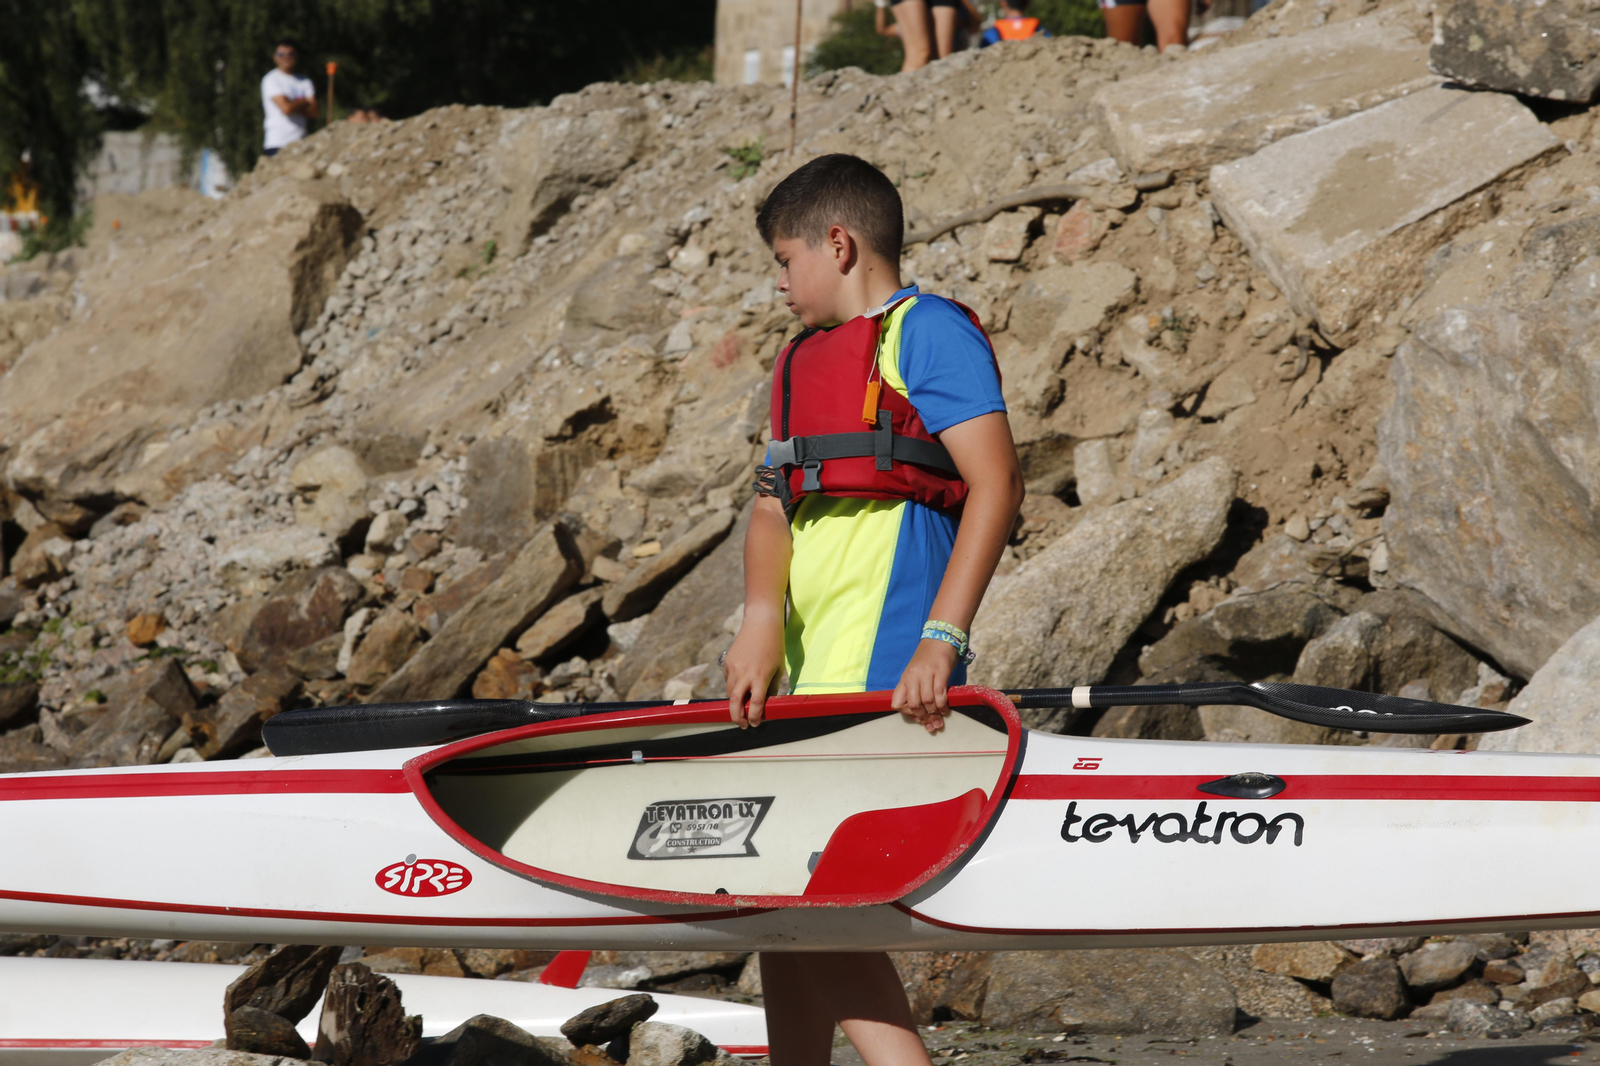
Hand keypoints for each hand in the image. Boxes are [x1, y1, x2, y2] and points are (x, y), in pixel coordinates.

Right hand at [723, 612, 783, 728]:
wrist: (761, 623)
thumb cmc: (774, 646)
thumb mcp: (777, 668)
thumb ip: (771, 687)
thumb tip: (766, 704)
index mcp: (761, 676)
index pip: (756, 703)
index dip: (755, 716)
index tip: (755, 723)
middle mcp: (745, 673)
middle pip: (735, 702)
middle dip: (737, 717)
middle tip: (743, 724)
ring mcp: (734, 667)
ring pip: (730, 692)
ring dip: (735, 702)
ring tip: (743, 705)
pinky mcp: (728, 661)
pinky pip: (728, 679)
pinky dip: (734, 686)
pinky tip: (741, 682)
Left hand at [892, 639, 956, 732]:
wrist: (940, 637)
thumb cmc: (928, 658)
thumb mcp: (916, 673)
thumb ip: (915, 689)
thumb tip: (921, 712)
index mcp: (905, 679)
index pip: (897, 702)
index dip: (907, 714)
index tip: (918, 718)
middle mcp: (913, 677)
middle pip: (913, 704)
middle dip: (923, 717)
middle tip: (931, 725)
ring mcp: (926, 674)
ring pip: (927, 701)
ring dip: (934, 714)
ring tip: (939, 720)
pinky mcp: (940, 671)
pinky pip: (939, 693)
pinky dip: (942, 705)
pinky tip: (945, 710)